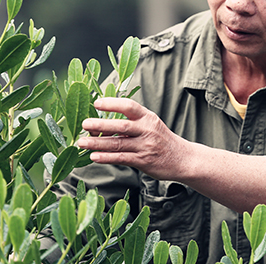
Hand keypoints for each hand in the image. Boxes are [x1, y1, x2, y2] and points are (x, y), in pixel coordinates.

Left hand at [77, 97, 265, 213]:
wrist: (184, 160)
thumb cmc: (163, 140)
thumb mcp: (152, 125)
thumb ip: (133, 122)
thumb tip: (105, 120)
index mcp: (149, 118)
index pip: (130, 107)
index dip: (112, 104)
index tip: (97, 103)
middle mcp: (147, 130)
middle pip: (121, 126)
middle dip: (100, 125)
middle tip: (84, 123)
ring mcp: (146, 147)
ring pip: (118, 144)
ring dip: (97, 143)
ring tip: (81, 142)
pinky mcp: (143, 162)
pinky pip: (122, 159)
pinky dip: (106, 157)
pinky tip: (93, 157)